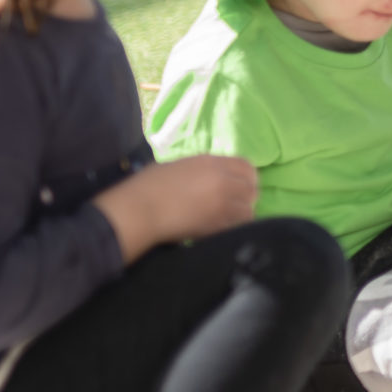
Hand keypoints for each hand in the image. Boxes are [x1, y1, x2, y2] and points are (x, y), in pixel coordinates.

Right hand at [93, 157, 257, 262]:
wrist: (139, 210)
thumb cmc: (148, 186)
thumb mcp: (179, 166)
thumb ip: (202, 170)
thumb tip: (212, 178)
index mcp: (211, 162)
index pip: (247, 167)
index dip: (247, 178)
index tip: (240, 186)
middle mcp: (222, 180)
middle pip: (252, 189)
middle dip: (246, 197)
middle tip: (235, 205)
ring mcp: (222, 203)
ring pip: (248, 209)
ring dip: (241, 214)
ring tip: (228, 219)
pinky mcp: (217, 225)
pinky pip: (238, 226)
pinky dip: (234, 228)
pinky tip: (221, 229)